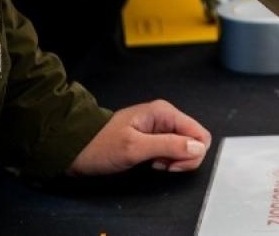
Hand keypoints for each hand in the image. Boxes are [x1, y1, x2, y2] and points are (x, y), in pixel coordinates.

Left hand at [67, 100, 210, 175]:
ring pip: (184, 147)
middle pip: (195, 141)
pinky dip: (166, 160)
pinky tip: (151, 162)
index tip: (170, 165)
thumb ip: (168, 146)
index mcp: (165, 113)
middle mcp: (167, 117)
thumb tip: (198, 147)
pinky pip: (173, 150)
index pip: (200, 134)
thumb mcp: (135, 148)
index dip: (191, 154)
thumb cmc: (102, 146)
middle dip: (182, 158)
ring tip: (152, 163)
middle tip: (160, 165)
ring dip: (173, 160)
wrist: (77, 148)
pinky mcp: (156, 138)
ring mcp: (162, 127)